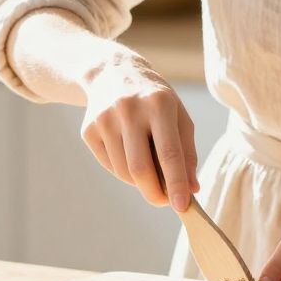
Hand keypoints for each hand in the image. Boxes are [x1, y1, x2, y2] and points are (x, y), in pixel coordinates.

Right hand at [80, 61, 198, 209]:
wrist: (113, 73)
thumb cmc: (155, 100)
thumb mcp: (178, 116)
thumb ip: (188, 153)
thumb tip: (192, 189)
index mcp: (158, 103)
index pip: (169, 152)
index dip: (176, 183)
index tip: (182, 206)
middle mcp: (129, 109)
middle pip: (140, 168)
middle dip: (154, 193)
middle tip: (164, 201)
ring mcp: (104, 119)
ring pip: (124, 171)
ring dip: (140, 182)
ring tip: (149, 170)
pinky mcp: (88, 130)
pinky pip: (109, 165)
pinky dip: (124, 171)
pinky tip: (129, 153)